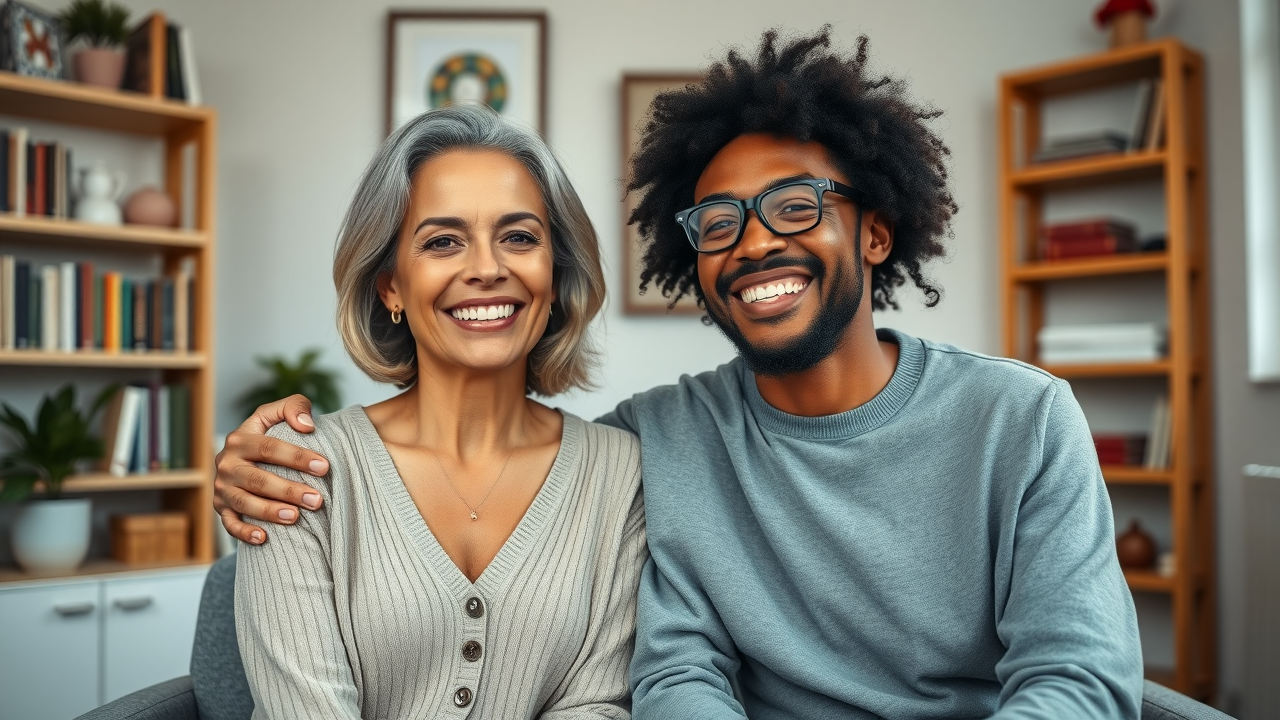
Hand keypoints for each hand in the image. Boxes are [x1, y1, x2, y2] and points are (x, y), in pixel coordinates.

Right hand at [214, 395, 329, 544]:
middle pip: (258, 479)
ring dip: (270, 512)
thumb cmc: (271, 433)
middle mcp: (227, 463)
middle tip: (317, 500)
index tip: (324, 467)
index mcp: (240, 439)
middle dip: (289, 490)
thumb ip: (295, 407)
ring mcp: (223, 488)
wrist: (246, 456)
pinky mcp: (221, 508)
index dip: (297, 457)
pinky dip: (244, 532)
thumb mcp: (279, 413)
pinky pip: (229, 523)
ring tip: (296, 517)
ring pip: (244, 503)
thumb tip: (307, 426)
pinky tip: (264, 537)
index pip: (269, 448)